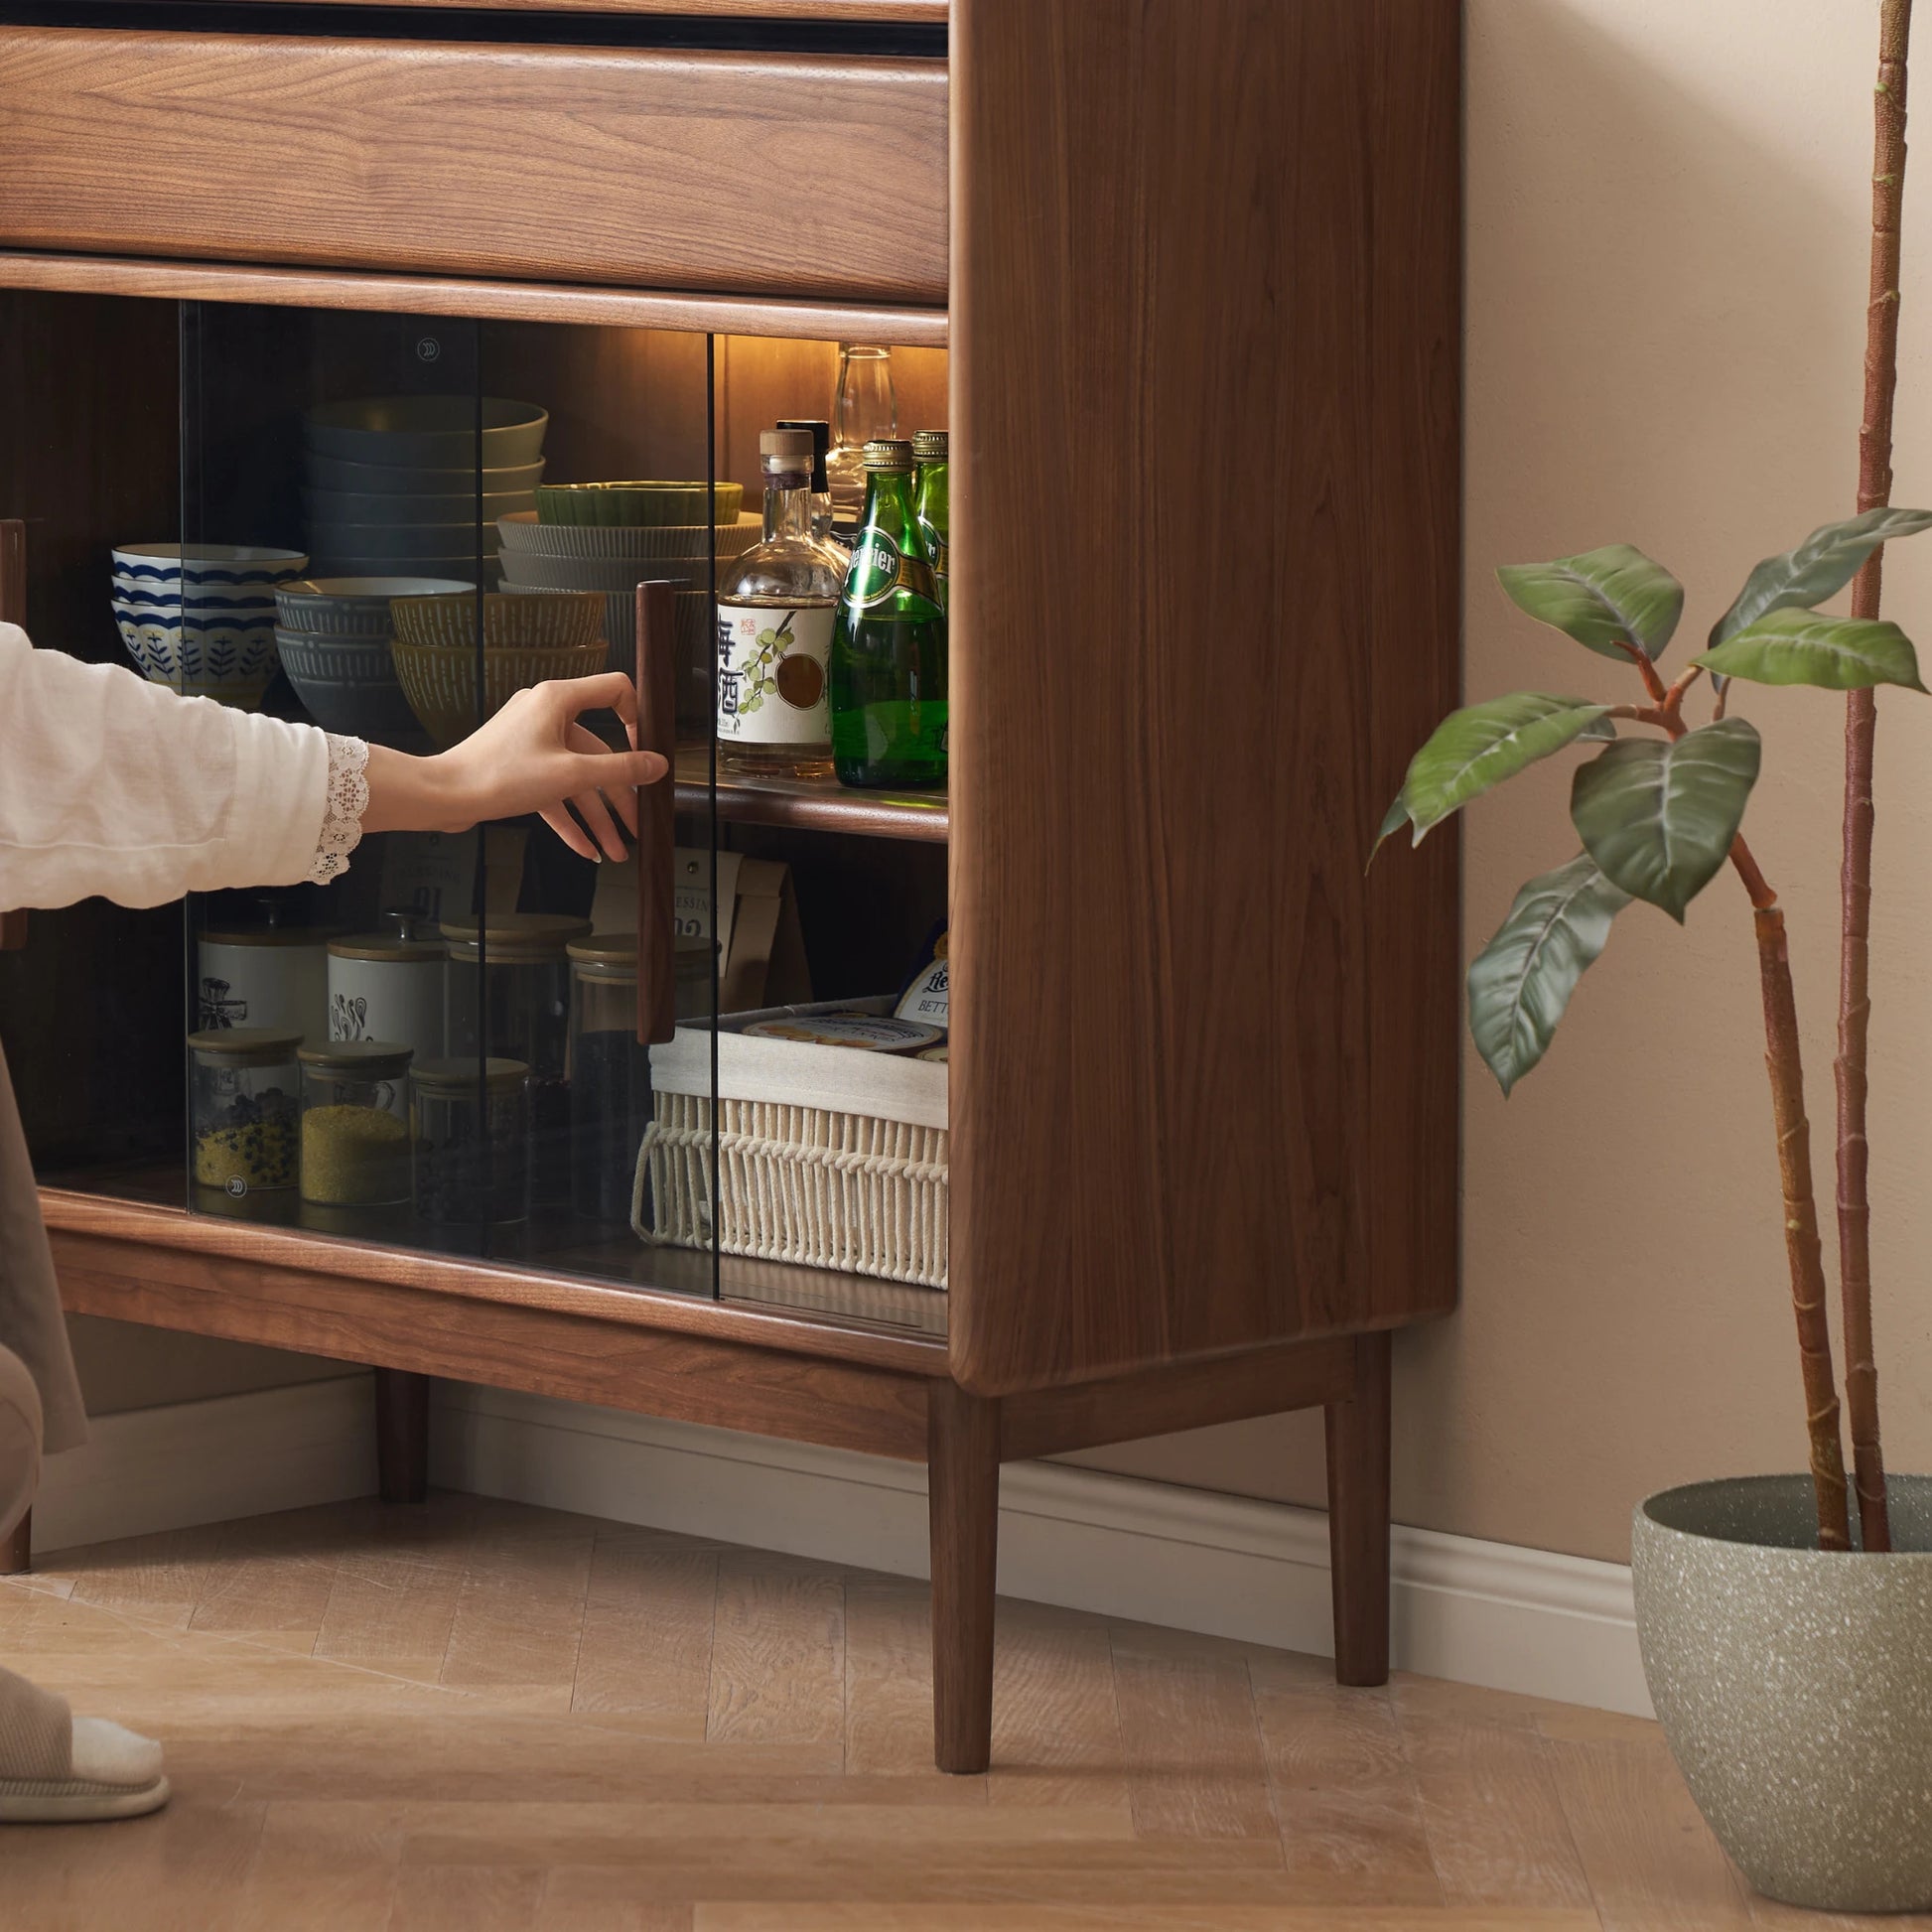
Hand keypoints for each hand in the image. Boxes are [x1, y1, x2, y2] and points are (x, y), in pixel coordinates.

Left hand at [361, 674, 667, 860]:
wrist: (445, 796)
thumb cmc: (501, 775)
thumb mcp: (572, 775)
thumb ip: (621, 769)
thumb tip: (658, 765)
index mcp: (558, 699)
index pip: (615, 690)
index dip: (638, 717)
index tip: (646, 751)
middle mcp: (546, 713)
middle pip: (599, 751)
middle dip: (619, 796)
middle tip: (637, 826)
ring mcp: (532, 741)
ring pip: (576, 778)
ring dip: (596, 817)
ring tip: (616, 851)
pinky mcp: (519, 766)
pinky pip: (553, 790)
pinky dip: (569, 818)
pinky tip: (586, 849)